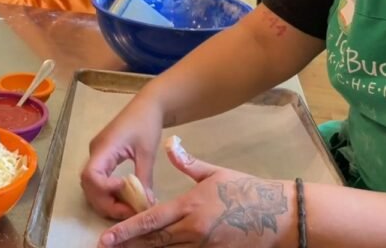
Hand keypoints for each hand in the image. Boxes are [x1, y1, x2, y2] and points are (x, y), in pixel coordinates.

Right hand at [80, 96, 164, 219]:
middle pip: (88, 185)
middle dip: (106, 202)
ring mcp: (97, 155)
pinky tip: (125, 197)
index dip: (104, 189)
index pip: (91, 175)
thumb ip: (144, 178)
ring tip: (128, 208)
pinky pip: (99, 180)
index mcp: (104, 147)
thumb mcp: (148, 152)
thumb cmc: (147, 123)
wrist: (148, 105)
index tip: (124, 192)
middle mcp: (95, 153)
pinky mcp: (103, 158)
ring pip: (91, 185)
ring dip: (107, 200)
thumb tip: (146, 203)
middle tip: (129, 212)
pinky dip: (109, 193)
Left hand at [97, 137, 294, 247]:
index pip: (150, 220)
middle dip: (129, 245)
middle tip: (106, 246)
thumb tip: (171, 146)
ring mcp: (204, 247)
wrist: (279, 215)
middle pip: (154, 242)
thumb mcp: (214, 173)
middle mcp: (193, 230)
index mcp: (189, 206)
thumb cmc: (245, 191)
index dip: (126, 230)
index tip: (106, 236)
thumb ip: (187, 163)